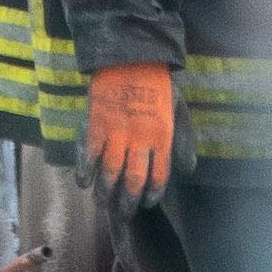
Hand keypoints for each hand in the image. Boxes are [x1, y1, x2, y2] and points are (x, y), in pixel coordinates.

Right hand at [81, 62, 177, 208]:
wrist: (131, 58)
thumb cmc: (159, 86)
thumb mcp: (179, 112)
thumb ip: (183, 142)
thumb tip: (188, 169)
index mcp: (162, 137)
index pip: (159, 177)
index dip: (152, 195)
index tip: (146, 203)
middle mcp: (140, 139)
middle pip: (133, 181)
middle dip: (127, 202)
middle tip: (123, 213)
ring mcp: (116, 132)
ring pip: (109, 173)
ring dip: (104, 192)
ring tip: (101, 201)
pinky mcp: (96, 124)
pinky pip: (88, 155)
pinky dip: (85, 171)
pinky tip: (83, 181)